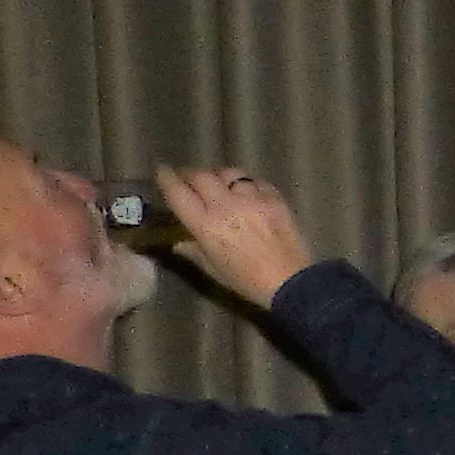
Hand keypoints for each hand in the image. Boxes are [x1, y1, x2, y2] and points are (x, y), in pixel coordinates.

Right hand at [156, 167, 313, 309]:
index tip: (162, 172)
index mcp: (205, 223)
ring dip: (220, 177)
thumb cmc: (247, 281)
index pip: (177, 191)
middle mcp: (225, 205)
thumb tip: (177, 241)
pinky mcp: (274, 199)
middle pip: (201, 175)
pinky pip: (255, 181)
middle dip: (191, 175)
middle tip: (190, 181)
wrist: (291, 282)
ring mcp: (252, 199)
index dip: (166, 178)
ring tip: (220, 184)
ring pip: (229, 173)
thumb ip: (192, 250)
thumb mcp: (213, 269)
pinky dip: (247, 184)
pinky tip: (247, 192)